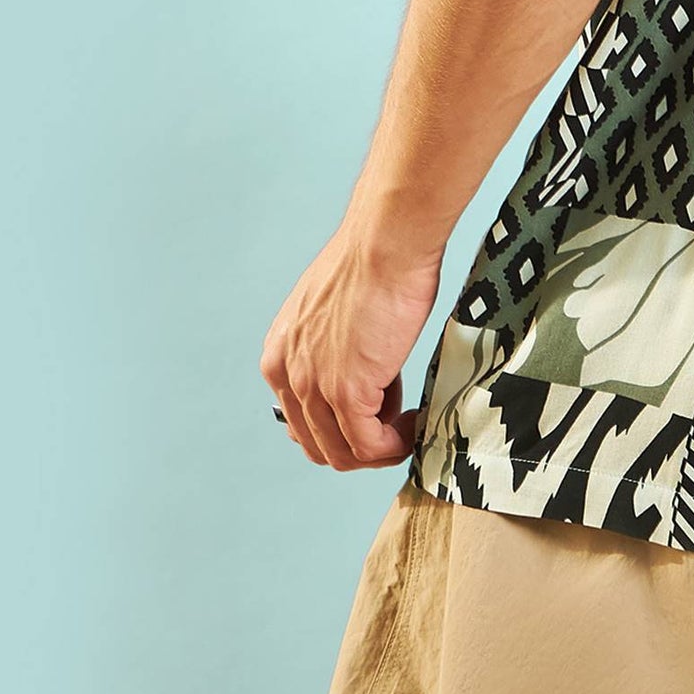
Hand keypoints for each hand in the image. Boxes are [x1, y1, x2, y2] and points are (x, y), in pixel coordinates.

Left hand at [261, 219, 442, 470]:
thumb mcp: (335, 308)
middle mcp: (286, 373)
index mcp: (280, 352)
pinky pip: (368, 445)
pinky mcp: (347, 391)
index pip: (300, 420)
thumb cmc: (375, 259)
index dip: (341, 426)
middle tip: (394, 427)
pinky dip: (393, 447)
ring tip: (407, 427)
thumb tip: (364, 370)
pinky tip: (413, 424)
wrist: (388, 240)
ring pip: (342, 453)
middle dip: (359, 444)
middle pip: (318, 444)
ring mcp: (314, 386)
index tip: (375, 412)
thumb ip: (334, 344)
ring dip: (379, 451)